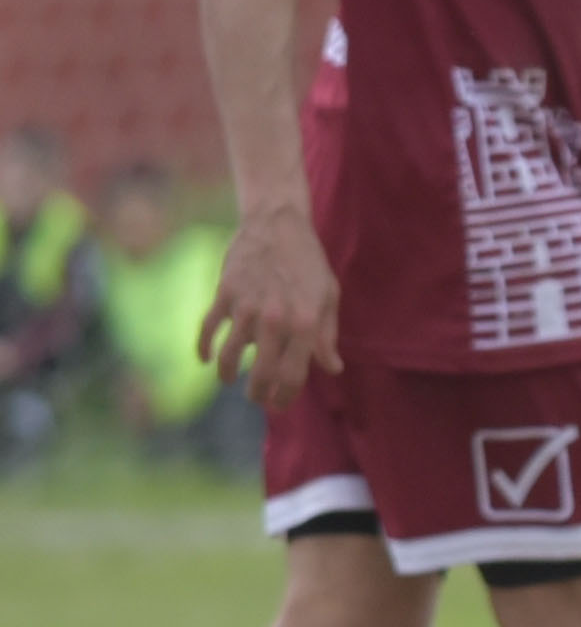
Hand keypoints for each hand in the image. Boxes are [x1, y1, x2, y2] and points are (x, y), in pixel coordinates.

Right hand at [202, 206, 340, 404]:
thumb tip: (331, 369)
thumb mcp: (329, 297)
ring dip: (227, 374)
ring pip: (230, 354)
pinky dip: (202, 347)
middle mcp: (276, 319)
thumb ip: (327, 336)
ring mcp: (247, 307)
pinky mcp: (224, 294)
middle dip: (258, 393)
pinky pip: (208, 328)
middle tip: (257, 398)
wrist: (277, 223)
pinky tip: (203, 359)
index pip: (293, 374)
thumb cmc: (309, 262)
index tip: (279, 403)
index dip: (285, 396)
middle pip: (261, 372)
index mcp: (306, 322)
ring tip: (230, 381)